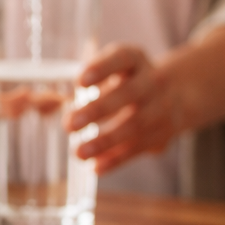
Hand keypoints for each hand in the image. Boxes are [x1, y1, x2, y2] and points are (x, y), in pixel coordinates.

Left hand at [66, 27, 224, 174]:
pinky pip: (139, 147)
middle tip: (68, 124)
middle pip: (128, 94)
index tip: (79, 82)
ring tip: (78, 152)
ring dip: (105, 141)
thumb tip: (47, 105)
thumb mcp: (112, 71)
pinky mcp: (163, 133)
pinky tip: (95, 167)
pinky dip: (116, 159)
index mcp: (136, 59)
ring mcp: (161, 107)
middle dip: (97, 110)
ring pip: (135, 125)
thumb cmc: (126, 80)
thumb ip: (85, 85)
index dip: (102, 68)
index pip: (122, 57)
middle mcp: (153, 80)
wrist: (177, 94)